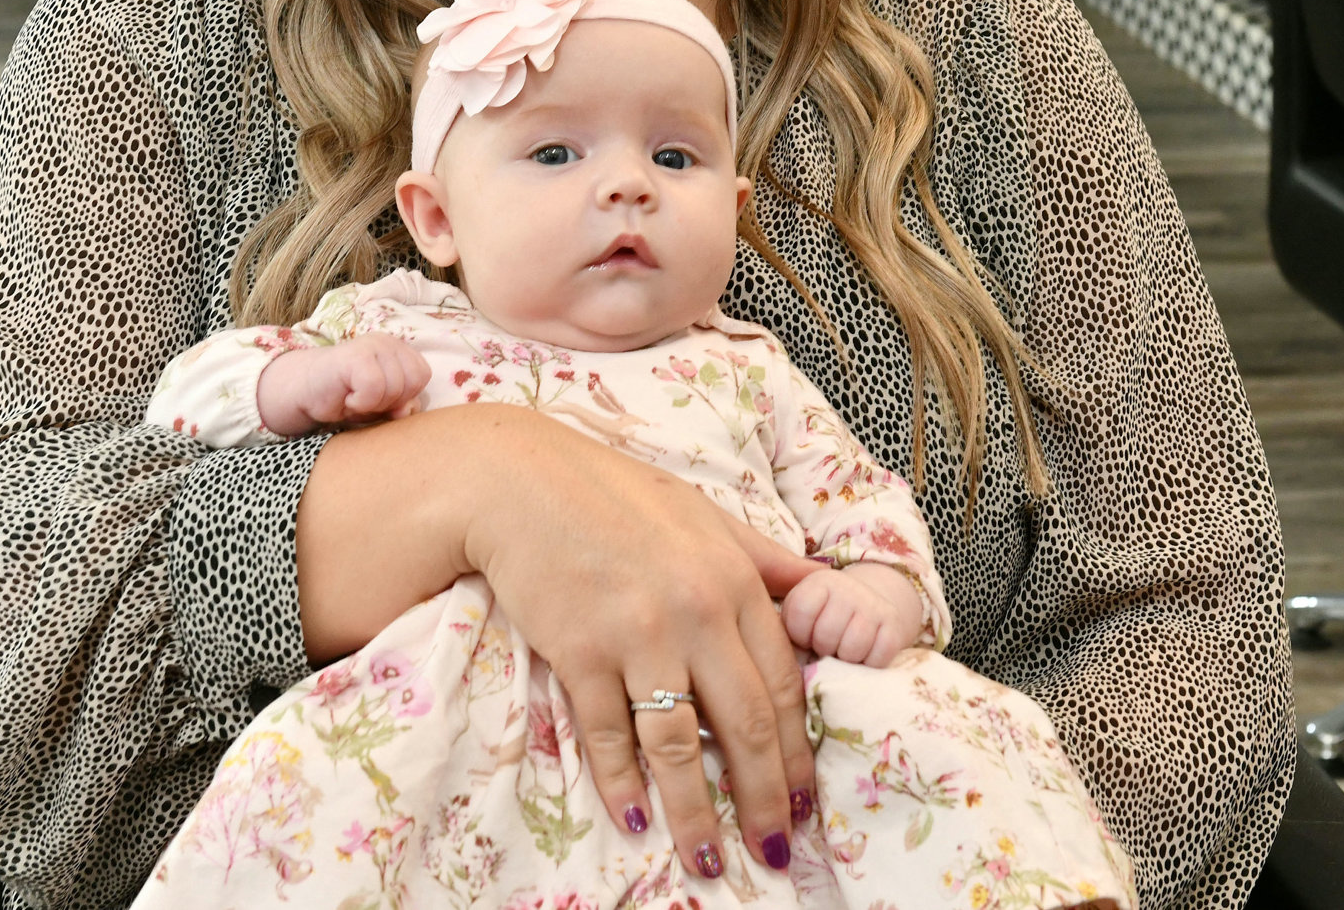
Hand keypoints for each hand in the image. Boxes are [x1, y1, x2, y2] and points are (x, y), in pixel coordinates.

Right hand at [255, 335, 429, 437]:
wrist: (303, 392)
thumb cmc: (344, 397)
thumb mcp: (380, 406)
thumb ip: (401, 406)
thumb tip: (408, 411)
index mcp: (398, 349)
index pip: (422, 376)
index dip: (404, 396)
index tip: (379, 399)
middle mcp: (387, 341)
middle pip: (412, 382)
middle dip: (389, 401)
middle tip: (364, 400)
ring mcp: (372, 345)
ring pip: (395, 387)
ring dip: (373, 403)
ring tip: (354, 398)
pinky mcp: (354, 356)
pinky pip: (374, 387)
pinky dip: (361, 402)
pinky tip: (346, 398)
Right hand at [299, 406, 817, 880]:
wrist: (520, 480)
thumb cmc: (615, 495)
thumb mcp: (705, 515)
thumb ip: (765, 560)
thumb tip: (823, 590)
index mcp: (736, 580)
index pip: (782, 686)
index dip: (795, 753)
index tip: (802, 802)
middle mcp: (696, 612)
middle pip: (744, 726)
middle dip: (764, 799)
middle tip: (773, 853)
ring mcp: (637, 634)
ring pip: (680, 746)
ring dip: (697, 814)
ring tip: (710, 862)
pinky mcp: (579, 651)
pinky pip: (610, 735)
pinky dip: (623, 785)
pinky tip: (635, 821)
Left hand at [779, 563, 919, 667]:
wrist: (866, 603)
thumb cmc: (823, 617)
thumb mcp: (800, 614)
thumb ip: (786, 629)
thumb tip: (783, 660)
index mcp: (817, 583)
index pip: (799, 616)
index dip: (799, 636)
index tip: (805, 636)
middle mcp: (847, 588)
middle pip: (826, 636)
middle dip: (823, 649)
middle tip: (827, 646)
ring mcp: (873, 605)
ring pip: (853, 649)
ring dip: (846, 659)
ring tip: (843, 650)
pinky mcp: (894, 624)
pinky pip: (878, 659)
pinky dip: (869, 664)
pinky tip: (863, 654)